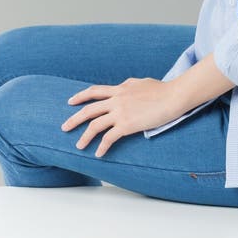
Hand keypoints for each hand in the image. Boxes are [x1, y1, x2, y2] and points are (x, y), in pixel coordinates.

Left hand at [60, 77, 181, 156]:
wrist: (173, 96)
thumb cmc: (162, 90)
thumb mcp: (140, 82)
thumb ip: (128, 85)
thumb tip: (122, 86)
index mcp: (120, 89)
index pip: (95, 91)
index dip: (81, 96)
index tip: (70, 101)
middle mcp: (117, 99)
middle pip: (89, 109)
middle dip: (74, 119)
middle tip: (64, 127)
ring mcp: (120, 112)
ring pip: (95, 125)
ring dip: (85, 137)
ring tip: (79, 146)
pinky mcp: (127, 125)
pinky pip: (109, 138)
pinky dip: (102, 147)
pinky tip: (99, 154)